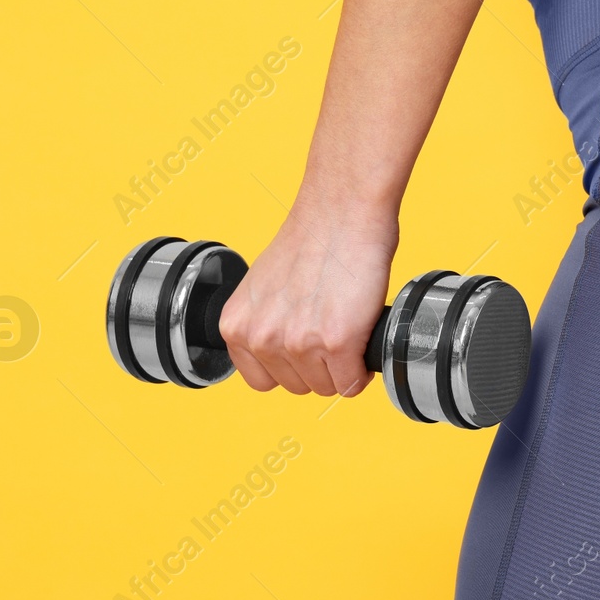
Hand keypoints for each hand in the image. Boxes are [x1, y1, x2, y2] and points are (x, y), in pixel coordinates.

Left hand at [217, 197, 398, 395]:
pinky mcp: (336, 342)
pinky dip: (362, 368)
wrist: (341, 212)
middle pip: (296, 386)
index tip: (305, 349)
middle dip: (319, 366)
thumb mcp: (265, 287)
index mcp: (236, 325)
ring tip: (347, 329)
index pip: (261, 381)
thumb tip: (286, 348)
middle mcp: (261, 338)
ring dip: (342, 367)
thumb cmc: (312, 239)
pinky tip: (362, 340)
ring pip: (326, 387)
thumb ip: (267, 321)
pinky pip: (352, 382)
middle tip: (332, 332)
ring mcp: (297, 343)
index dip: (290, 366)